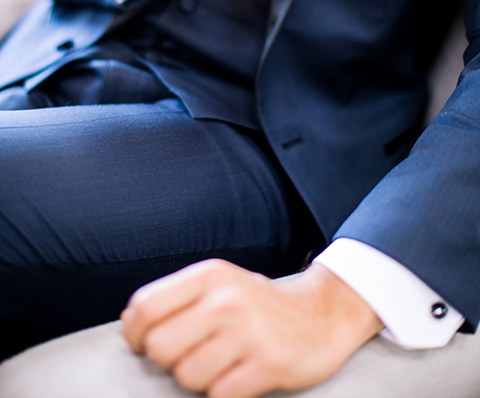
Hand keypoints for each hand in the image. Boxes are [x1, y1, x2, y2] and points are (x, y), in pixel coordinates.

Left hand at [121, 259, 382, 397]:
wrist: (322, 313)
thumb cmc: (260, 303)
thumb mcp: (220, 283)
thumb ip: (177, 297)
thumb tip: (129, 320)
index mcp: (209, 275)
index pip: (145, 307)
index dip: (136, 334)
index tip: (146, 344)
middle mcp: (226, 299)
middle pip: (161, 347)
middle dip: (171, 361)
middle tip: (193, 356)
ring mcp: (248, 332)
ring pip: (187, 376)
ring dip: (198, 381)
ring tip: (220, 366)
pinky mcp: (268, 364)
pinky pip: (219, 395)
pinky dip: (222, 393)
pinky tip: (238, 378)